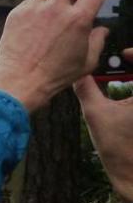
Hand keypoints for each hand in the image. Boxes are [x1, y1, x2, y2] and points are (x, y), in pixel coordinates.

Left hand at [0, 0, 108, 111]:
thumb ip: (97, 42)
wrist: (20, 79)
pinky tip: (36, 15)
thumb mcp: (86, 62)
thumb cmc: (54, 74)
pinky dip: (34, 4)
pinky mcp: (17, 13)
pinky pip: (28, 1)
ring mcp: (34, 9)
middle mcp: (56, 9)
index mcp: (78, 19)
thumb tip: (101, 30)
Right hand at [74, 70, 132, 202]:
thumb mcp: (95, 112)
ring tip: (122, 78)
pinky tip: (125, 97)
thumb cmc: (118, 147)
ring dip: (132, 81)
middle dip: (132, 67)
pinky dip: (132, 93)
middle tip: (121, 64)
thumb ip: (85, 86)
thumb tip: (75, 70)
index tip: (124, 55)